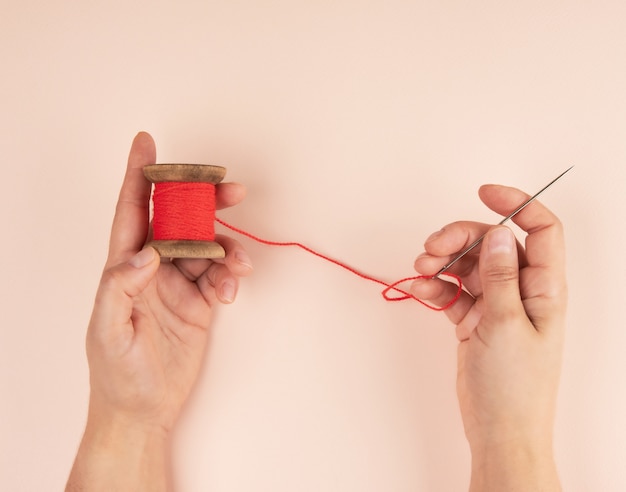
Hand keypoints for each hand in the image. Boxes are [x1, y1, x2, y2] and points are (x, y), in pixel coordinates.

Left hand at [67, 132, 251, 490]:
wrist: (144, 410)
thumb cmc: (117, 373)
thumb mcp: (109, 330)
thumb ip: (121, 285)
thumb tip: (147, 251)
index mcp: (124, 267)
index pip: (131, 211)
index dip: (138, 175)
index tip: (146, 143)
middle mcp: (152, 268)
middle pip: (181, 221)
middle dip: (205, 202)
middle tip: (231, 191)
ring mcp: (178, 284)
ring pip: (208, 248)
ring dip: (228, 248)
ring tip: (239, 264)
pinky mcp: (200, 302)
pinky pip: (221, 276)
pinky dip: (231, 277)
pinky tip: (232, 290)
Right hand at [411, 184, 565, 490]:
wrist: (498, 429)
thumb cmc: (514, 385)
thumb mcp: (507, 324)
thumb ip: (500, 276)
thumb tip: (498, 233)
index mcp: (543, 287)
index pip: (540, 229)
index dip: (516, 204)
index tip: (482, 192)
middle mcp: (520, 290)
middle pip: (491, 243)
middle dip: (459, 238)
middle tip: (432, 248)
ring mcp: (495, 303)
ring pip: (467, 264)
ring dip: (441, 261)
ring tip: (420, 270)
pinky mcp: (472, 318)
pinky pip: (452, 290)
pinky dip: (434, 287)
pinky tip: (419, 290)